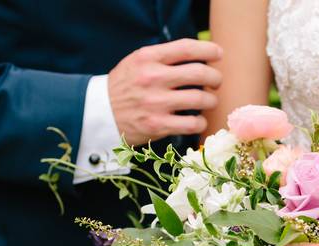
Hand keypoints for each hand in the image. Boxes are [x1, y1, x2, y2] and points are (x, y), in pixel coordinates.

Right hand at [107, 38, 222, 145]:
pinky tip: (197, 120)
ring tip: (209, 101)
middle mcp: (153, 78)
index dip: (208, 49)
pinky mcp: (158, 125)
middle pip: (200, 73)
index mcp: (148, 58)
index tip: (218, 54)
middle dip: (215, 77)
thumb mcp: (138, 62)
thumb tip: (199, 56)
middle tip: (216, 82)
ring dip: (211, 100)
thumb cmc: (125, 86)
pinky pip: (193, 123)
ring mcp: (156, 103)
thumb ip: (164, 58)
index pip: (186, 48)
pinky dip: (201, 122)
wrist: (100, 113)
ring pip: (201, 99)